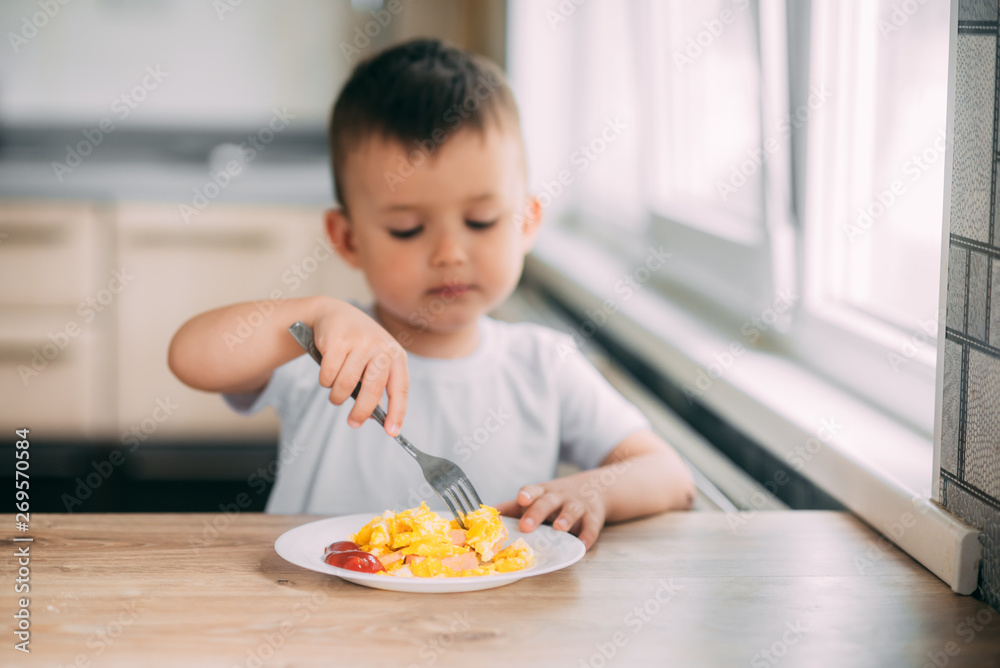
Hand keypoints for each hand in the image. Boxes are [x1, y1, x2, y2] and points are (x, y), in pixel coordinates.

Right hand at [311, 300, 408, 436]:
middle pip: (372, 390)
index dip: (397, 412)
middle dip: (361, 411)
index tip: (392, 432)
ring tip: (335, 393)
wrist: (334, 313)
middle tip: (353, 423)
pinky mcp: (337, 341)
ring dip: (337, 396)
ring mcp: (359, 342)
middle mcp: (380, 347)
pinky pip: (328, 375)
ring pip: (346, 384)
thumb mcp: (374, 362)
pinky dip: (325, 381)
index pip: (400, 388)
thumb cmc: (358, 345)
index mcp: (395, 355)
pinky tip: (327, 374)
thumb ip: (377, 387)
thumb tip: (375, 418)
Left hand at [495, 472, 607, 549]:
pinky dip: (587, 536)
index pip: (533, 491)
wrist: (594, 488)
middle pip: (547, 502)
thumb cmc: (555, 498)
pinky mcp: (593, 517)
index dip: (527, 494)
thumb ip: (511, 508)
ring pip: (571, 511)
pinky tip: (582, 544)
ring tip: (559, 528)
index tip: (520, 499)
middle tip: (527, 525)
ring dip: (565, 519)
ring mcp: (577, 506)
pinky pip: (592, 527)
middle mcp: (559, 497)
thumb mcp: (536, 497)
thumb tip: (481, 517)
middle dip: (537, 512)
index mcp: (542, 493)